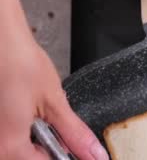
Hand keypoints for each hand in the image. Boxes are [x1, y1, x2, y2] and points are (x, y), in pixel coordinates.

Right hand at [0, 0, 107, 159]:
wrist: (0, 41)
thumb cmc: (19, 63)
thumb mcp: (55, 102)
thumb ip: (75, 133)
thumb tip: (94, 154)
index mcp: (9, 145)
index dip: (67, 156)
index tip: (80, 150)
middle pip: (30, 158)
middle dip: (49, 146)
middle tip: (53, 121)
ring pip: (19, 149)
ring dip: (36, 138)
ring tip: (37, 111)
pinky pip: (9, 137)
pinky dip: (23, 130)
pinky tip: (27, 111)